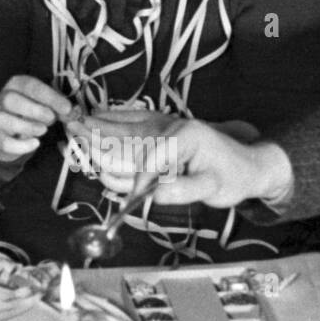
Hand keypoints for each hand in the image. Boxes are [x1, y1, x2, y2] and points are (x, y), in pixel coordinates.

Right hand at [0, 75, 72, 161]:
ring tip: (43, 130)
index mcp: (17, 84)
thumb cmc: (34, 107)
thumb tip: (73, 113)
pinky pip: (4, 142)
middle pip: (10, 100)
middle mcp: (3, 98)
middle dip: (35, 110)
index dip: (50, 97)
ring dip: (27, 126)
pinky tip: (35, 143)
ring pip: (3, 120)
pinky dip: (21, 146)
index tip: (67, 108)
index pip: (30, 86)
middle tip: (52, 119)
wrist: (12, 123)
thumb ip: (59, 106)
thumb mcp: (47, 102)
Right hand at [76, 117, 293, 208]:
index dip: (134, 180)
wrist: (250, 162)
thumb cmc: (233, 177)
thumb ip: (182, 190)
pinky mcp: (163, 125)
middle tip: (69, 134)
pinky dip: (112, 120)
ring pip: (126, 125)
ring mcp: (166, 123)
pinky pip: (132, 120)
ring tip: (71, 124)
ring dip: (99, 126)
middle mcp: (171, 125)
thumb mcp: (214, 189)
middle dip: (98, 138)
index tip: (126, 201)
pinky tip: (94, 118)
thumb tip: (152, 194)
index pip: (149, 158)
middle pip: (128, 134)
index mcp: (184, 138)